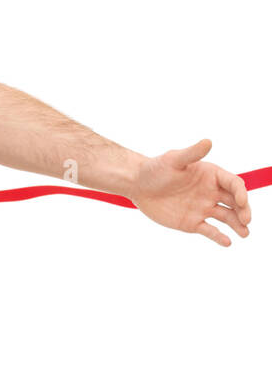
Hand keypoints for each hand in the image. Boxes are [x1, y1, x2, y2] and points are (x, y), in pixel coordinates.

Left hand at [129, 139, 251, 246]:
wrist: (137, 185)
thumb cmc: (155, 169)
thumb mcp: (173, 160)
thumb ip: (192, 154)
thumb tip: (208, 141)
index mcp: (211, 176)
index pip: (234, 184)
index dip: (241, 193)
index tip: (241, 202)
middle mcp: (211, 192)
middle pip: (235, 202)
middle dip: (244, 211)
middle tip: (247, 220)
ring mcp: (203, 208)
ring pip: (227, 218)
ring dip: (238, 225)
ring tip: (244, 234)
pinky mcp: (193, 222)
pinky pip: (210, 231)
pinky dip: (220, 237)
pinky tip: (227, 242)